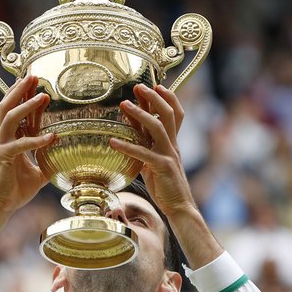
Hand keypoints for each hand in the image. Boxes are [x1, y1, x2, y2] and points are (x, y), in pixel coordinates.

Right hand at [0, 75, 53, 213]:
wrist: (0, 206)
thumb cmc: (16, 190)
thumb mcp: (38, 173)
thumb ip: (49, 161)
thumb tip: (68, 158)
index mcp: (9, 138)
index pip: (15, 110)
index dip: (23, 95)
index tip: (34, 81)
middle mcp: (2, 138)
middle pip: (7, 105)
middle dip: (20, 89)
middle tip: (33, 75)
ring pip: (9, 117)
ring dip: (25, 105)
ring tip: (42, 95)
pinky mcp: (1, 157)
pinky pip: (20, 145)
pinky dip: (36, 140)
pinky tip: (51, 137)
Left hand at [110, 84, 195, 217]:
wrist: (179, 206)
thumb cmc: (165, 186)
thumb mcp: (152, 163)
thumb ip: (144, 149)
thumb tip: (130, 138)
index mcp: (172, 142)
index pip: (174, 113)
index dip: (167, 97)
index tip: (154, 85)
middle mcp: (172, 145)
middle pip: (167, 113)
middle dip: (153, 97)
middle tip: (138, 86)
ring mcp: (169, 155)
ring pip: (157, 127)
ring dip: (140, 114)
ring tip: (124, 104)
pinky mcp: (162, 167)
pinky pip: (143, 153)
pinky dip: (127, 146)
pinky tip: (112, 142)